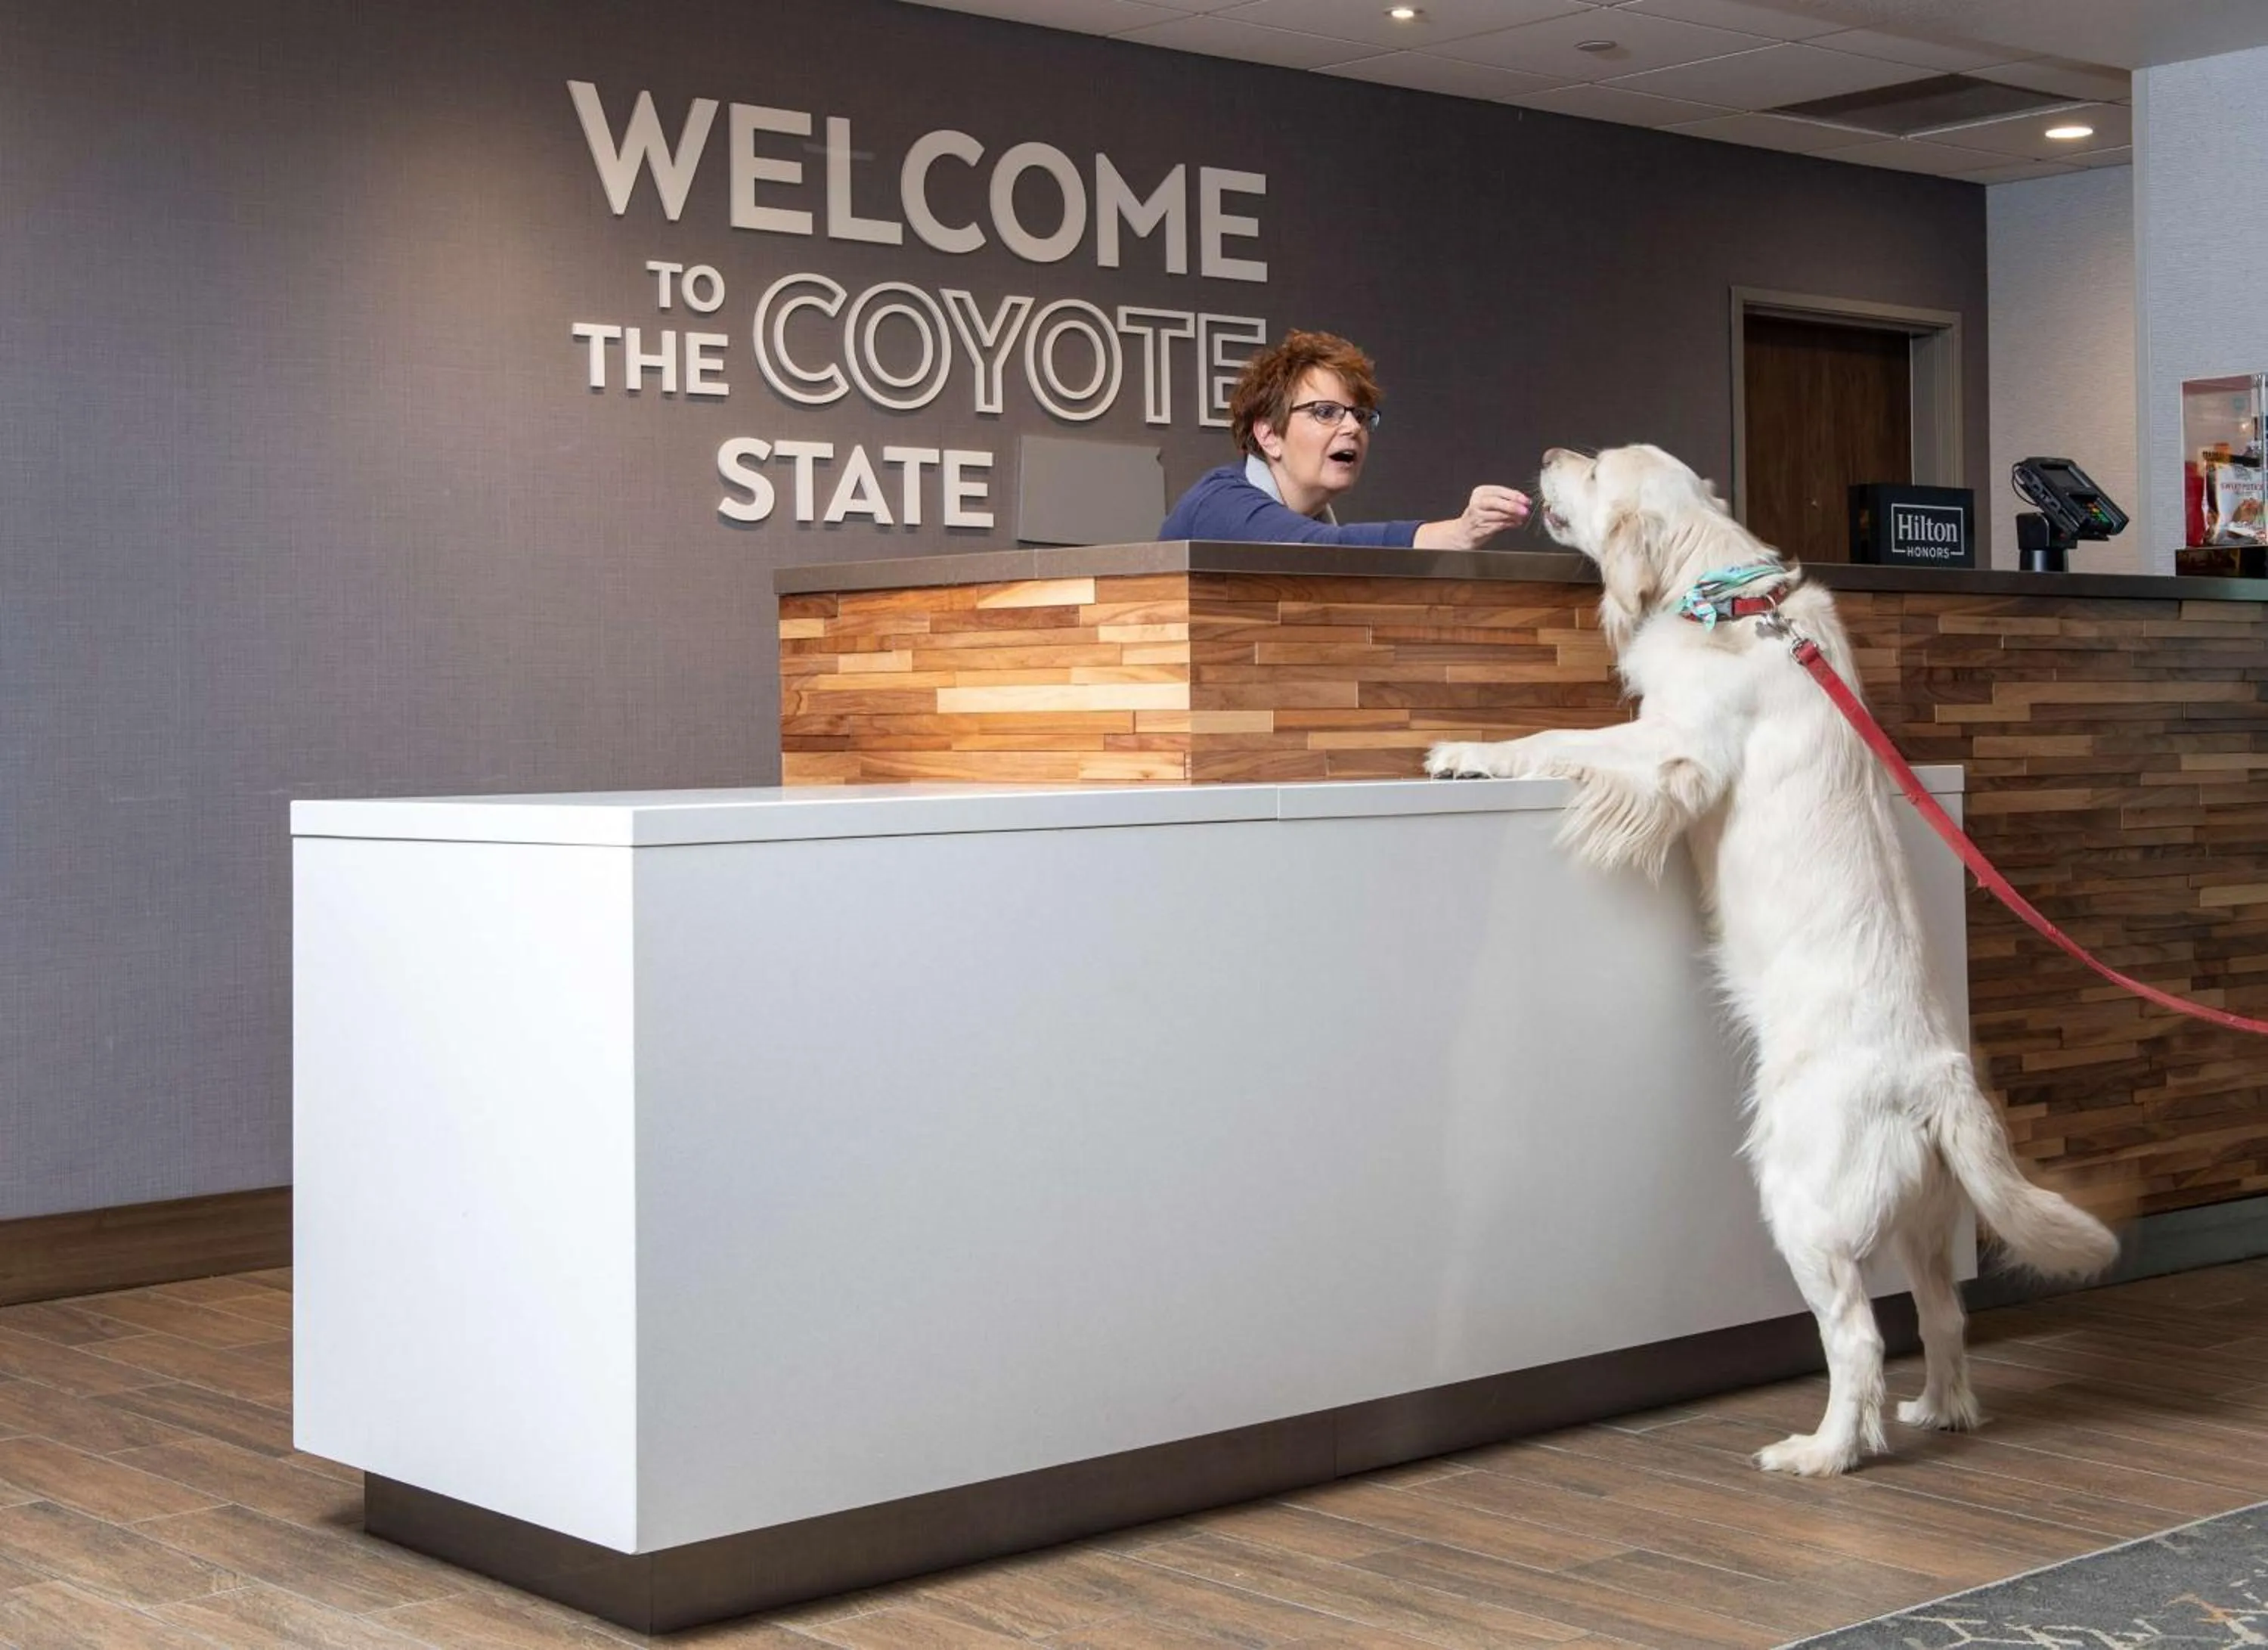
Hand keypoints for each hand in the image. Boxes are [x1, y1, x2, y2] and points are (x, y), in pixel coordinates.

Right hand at [1415, 485, 1532, 549]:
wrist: (1464, 531)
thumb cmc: (1480, 515)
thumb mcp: (1489, 502)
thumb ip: (1505, 500)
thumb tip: (1523, 502)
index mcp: (1480, 492)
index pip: (1500, 491)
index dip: (1514, 495)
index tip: (1526, 500)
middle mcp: (1477, 502)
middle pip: (1497, 502)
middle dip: (1513, 506)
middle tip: (1525, 510)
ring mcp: (1477, 516)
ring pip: (1499, 515)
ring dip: (1513, 517)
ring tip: (1521, 518)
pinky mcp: (1480, 528)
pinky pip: (1499, 525)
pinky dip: (1510, 524)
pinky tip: (1515, 523)